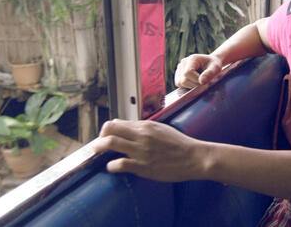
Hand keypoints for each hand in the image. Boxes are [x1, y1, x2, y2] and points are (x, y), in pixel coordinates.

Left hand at [91, 119, 206, 181]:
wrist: (194, 157)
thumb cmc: (180, 145)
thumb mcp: (161, 129)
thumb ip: (144, 129)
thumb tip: (127, 127)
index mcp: (146, 126)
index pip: (118, 122)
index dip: (108, 130)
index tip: (105, 137)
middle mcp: (141, 135)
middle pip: (110, 129)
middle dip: (99, 136)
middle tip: (96, 145)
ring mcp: (141, 151)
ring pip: (111, 143)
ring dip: (99, 147)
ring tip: (96, 153)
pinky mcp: (143, 166)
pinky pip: (120, 164)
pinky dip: (111, 165)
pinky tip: (111, 167)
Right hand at [174, 54, 222, 87]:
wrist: (211, 63)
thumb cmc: (214, 65)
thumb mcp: (216, 68)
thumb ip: (209, 74)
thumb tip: (201, 82)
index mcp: (192, 59)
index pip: (188, 73)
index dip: (195, 80)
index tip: (204, 81)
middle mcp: (183, 62)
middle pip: (183, 80)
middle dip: (194, 84)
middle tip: (203, 82)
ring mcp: (180, 68)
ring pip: (179, 83)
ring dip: (190, 85)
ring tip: (198, 81)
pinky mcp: (178, 73)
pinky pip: (179, 83)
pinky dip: (186, 85)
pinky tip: (194, 82)